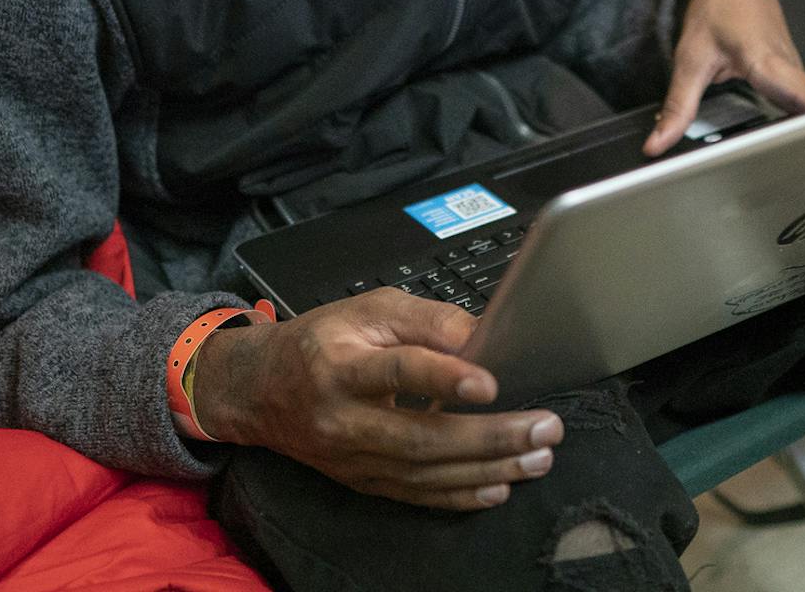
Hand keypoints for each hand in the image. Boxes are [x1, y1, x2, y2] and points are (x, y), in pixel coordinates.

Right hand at [192, 288, 562, 509]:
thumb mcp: (369, 309)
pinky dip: (460, 495)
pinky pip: (416, 494)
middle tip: (544, 428)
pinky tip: (500, 486)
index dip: (443, 378)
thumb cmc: (322, 341)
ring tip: (538, 457)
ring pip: (425, 472)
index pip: (397, 372)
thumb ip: (426, 319)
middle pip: (421, 437)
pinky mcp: (363, 481)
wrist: (260, 390)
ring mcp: (353, 459)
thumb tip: (483, 335)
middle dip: (490, 437)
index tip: (490, 383)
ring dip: (488, 468)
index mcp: (341, 367)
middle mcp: (344, 420)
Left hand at [645, 0, 804, 155]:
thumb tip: (657, 145)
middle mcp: (790, 67)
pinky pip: (801, 103)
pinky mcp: (794, 76)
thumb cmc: (714, 12)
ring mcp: (796, 71)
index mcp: (767, 61)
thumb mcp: (689, 59)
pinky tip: (795, 141)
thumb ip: (677, 106)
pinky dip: (799, 121)